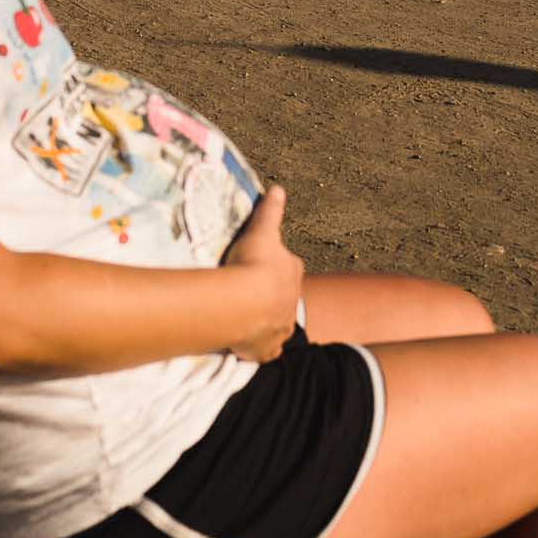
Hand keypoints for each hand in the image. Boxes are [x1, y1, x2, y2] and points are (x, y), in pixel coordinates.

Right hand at [222, 186, 302, 362]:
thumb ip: (270, 211)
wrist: (245, 303)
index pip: (288, 267)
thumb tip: (278, 188)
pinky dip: (258, 347)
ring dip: (265, 322)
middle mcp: (292, 302)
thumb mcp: (261, 231)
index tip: (260, 266)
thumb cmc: (254, 262)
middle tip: (250, 293)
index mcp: (292, 272)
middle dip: (271, 296)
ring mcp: (281, 328)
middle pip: (282, 297)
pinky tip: (246, 345)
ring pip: (275, 324)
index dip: (274, 267)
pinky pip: (265, 350)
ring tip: (245, 318)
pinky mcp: (267, 349)